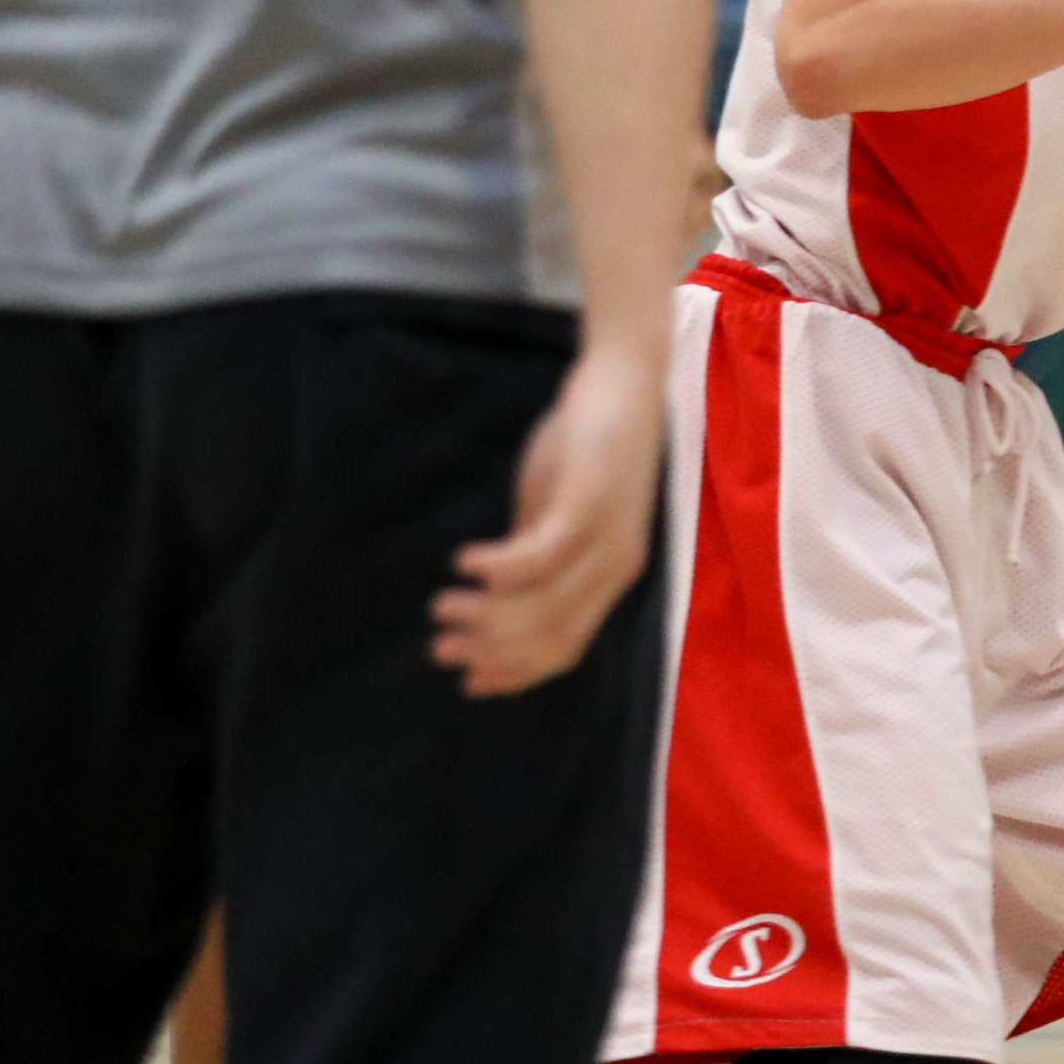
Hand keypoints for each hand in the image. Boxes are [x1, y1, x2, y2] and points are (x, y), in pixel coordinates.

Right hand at [431, 341, 660, 697]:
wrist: (622, 381)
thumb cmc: (584, 447)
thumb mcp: (551, 513)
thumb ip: (530, 557)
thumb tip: (491, 598)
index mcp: (609, 576)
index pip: (566, 647)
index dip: (515, 673)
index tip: (469, 683)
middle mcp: (616, 566)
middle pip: (552, 637)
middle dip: (491, 652)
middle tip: (441, 648)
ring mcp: (607, 536)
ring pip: (544, 605)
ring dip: (485, 614)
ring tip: (442, 606)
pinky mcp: (591, 501)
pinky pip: (543, 553)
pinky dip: (499, 568)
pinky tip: (463, 563)